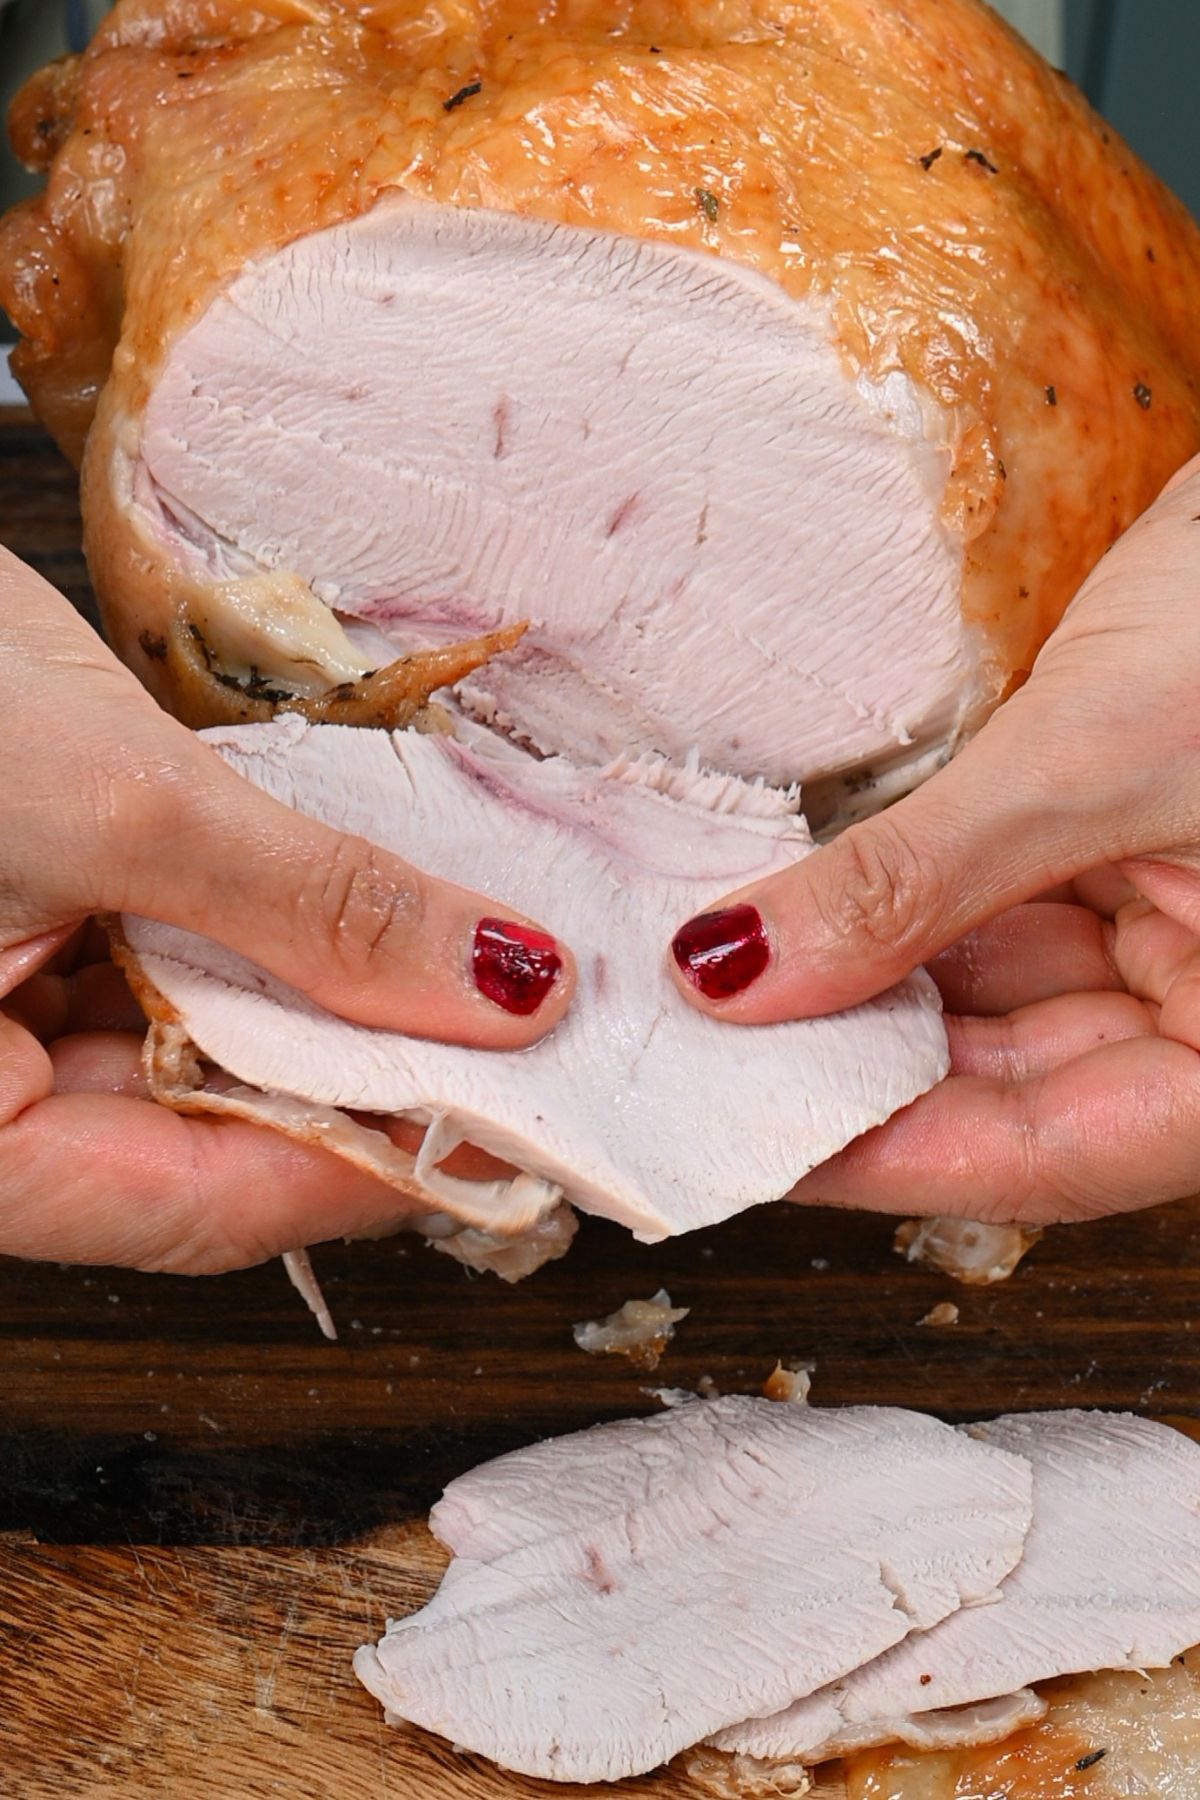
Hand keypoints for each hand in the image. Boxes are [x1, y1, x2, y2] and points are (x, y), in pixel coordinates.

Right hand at [0, 548, 572, 1271]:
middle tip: (529, 1042)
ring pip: (208, 1061)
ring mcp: (11, 1019)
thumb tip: (505, 987)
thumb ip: (316, 907)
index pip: (203, 1205)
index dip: (377, 1171)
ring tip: (470, 973)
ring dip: (338, 1016)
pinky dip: (280, 951)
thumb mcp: (118, 803)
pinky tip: (373, 918)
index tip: (527, 1123)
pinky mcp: (44, 940)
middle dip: (374, 1090)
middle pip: (216, 1144)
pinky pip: (182, 978)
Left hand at [670, 454, 1199, 1223]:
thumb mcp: (1093, 759)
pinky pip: (999, 911)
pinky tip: (800, 913)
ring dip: (862, 993)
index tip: (740, 1146)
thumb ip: (914, 882)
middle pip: (1014, 1091)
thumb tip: (737, 977)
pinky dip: (901, 914)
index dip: (884, 1161)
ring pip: (995, 1003)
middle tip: (700, 1063)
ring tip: (722, 989)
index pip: (1052, 1157)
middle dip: (856, 1074)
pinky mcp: (1131, 847)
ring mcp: (1178, 924)